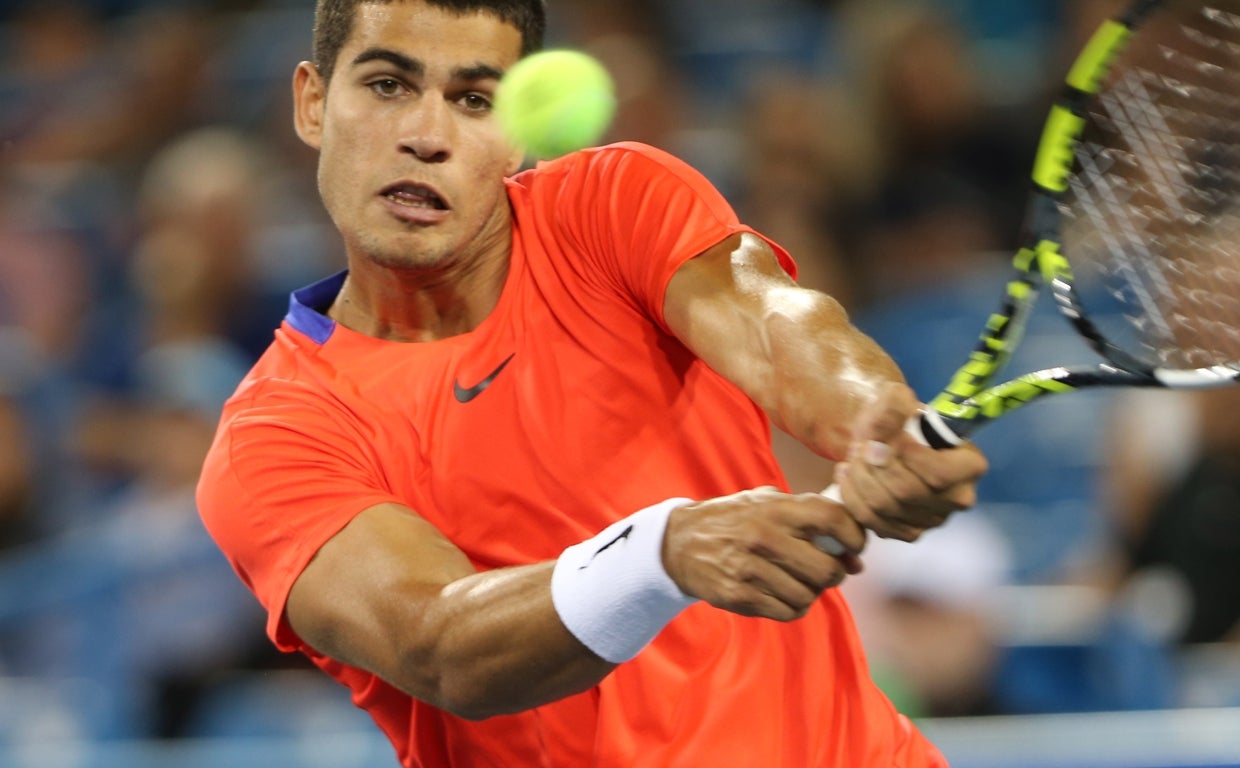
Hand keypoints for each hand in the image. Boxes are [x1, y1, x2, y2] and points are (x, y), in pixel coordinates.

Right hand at [660, 487, 865, 621]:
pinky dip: (793, 607)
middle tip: (827, 570)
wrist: (679, 543)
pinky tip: (782, 594)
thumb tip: (853, 555)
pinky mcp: (739, 596)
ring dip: (811, 592)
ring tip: (797, 581)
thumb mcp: (764, 502)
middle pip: (827, 569)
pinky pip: (788, 611)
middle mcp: (764, 538)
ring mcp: (750, 570)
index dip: (855, 535)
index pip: (832, 519)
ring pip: (809, 595)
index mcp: (774, 508)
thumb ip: (807, 516)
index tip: (855, 547)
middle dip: (835, 573)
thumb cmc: (734, 520)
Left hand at [832, 383, 987, 541]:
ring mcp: (932, 520)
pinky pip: (872, 521)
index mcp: (970, 467)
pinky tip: (847, 474)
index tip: (880, 437)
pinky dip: (852, 495)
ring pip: (885, 507)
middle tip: (861, 445)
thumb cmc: (901, 423)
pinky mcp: (906, 532)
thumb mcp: (898, 403)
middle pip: (906, 492)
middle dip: (875, 466)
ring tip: (853, 456)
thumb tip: (895, 404)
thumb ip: (896, 403)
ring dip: (860, 478)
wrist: (888, 444)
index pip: (938, 473)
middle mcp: (956, 499)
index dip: (905, 456)